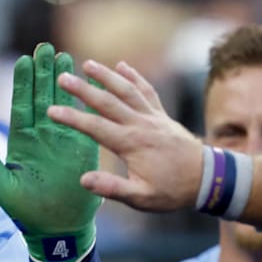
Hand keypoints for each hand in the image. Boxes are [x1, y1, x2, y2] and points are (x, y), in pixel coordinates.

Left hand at [0, 43, 99, 261]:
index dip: (23, 83)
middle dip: (43, 72)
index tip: (23, 60)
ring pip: (63, 104)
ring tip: (66, 55)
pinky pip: (85, 122)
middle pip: (42, 97)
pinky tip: (88, 85)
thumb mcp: (2, 186)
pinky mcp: (83, 150)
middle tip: (45, 46)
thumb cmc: (25, 212)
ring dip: (64, 81)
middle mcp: (41, 137)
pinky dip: (86, 104)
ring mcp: (63, 141)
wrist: (56, 230)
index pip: (22, 105)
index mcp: (21, 142)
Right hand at [47, 59, 201, 212]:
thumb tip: (84, 180)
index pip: (95, 127)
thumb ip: (113, 188)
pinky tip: (122, 65)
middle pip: (107, 102)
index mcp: (131, 144)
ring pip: (127, 91)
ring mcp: (152, 117)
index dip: (72, 118)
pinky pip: (147, 91)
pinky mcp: (161, 115)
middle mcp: (140, 125)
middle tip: (62, 78)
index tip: (52, 111)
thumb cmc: (172, 190)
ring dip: (107, 76)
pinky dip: (135, 77)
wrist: (208, 179)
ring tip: (87, 64)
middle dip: (83, 90)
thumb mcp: (142, 198)